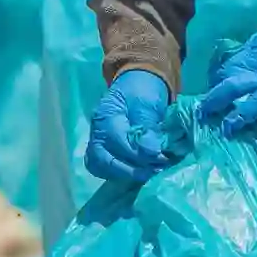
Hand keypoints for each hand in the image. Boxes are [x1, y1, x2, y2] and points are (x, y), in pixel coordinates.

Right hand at [85, 69, 174, 184]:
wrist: (138, 81)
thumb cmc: (144, 91)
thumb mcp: (148, 104)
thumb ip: (148, 128)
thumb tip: (153, 153)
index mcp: (106, 114)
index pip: (117, 140)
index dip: (138, 153)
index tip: (160, 157)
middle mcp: (96, 130)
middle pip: (102, 159)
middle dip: (129, 170)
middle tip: (152, 172)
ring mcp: (96, 140)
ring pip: (100, 166)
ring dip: (123, 174)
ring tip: (146, 174)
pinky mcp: (101, 148)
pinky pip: (103, 167)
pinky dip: (118, 174)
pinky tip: (136, 173)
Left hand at [197, 21, 256, 149]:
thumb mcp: (254, 46)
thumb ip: (238, 61)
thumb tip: (219, 75)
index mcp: (246, 64)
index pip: (221, 79)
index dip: (209, 94)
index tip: (198, 108)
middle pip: (232, 88)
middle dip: (216, 102)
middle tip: (204, 117)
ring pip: (254, 105)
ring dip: (240, 118)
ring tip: (229, 130)